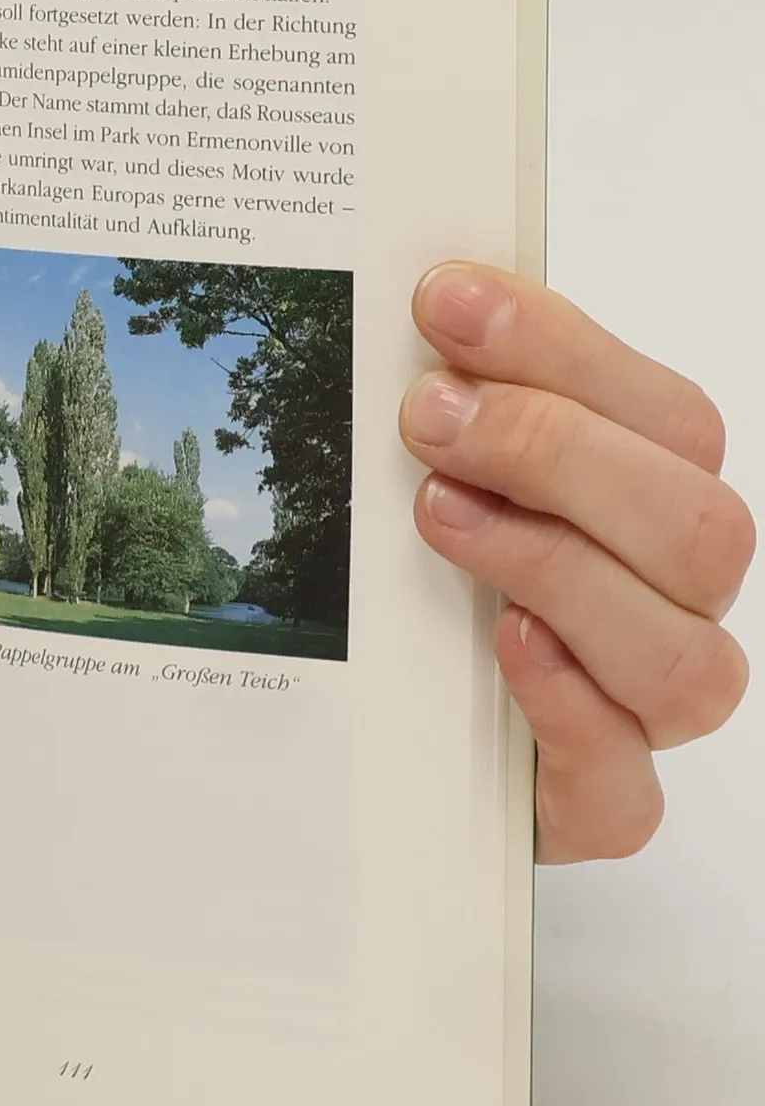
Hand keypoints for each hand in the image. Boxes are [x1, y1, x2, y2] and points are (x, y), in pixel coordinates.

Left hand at [402, 262, 751, 861]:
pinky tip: (502, 643)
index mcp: (659, 505)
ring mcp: (645, 713)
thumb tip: (435, 300)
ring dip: (555, 566)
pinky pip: (623, 778)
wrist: (411, 742)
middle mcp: (675, 605)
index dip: (559, 349)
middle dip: (554, 451)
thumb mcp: (451, 477)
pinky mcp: (597, 805)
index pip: (666, 416)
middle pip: (693, 524)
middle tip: (427, 416)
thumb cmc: (443, 588)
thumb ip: (468, 400)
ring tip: (438, 514)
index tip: (446, 303)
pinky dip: (568, 705)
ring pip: (680, 655)